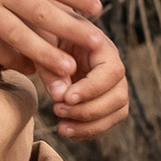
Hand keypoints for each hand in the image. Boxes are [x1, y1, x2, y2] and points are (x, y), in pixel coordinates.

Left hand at [48, 21, 130, 141]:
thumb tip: (61, 95)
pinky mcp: (102, 98)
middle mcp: (111, 65)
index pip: (111, 70)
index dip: (92, 88)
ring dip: (91, 126)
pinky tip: (67, 130)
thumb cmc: (42, 30)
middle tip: (57, 110)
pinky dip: (89, 130)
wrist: (43, 30)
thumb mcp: (41, 39)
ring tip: (62, 128)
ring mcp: (110, 84)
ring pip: (117, 111)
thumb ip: (50, 64)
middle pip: (119, 96)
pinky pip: (107, 120)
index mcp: (100, 45)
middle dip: (90, 110)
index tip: (67, 98)